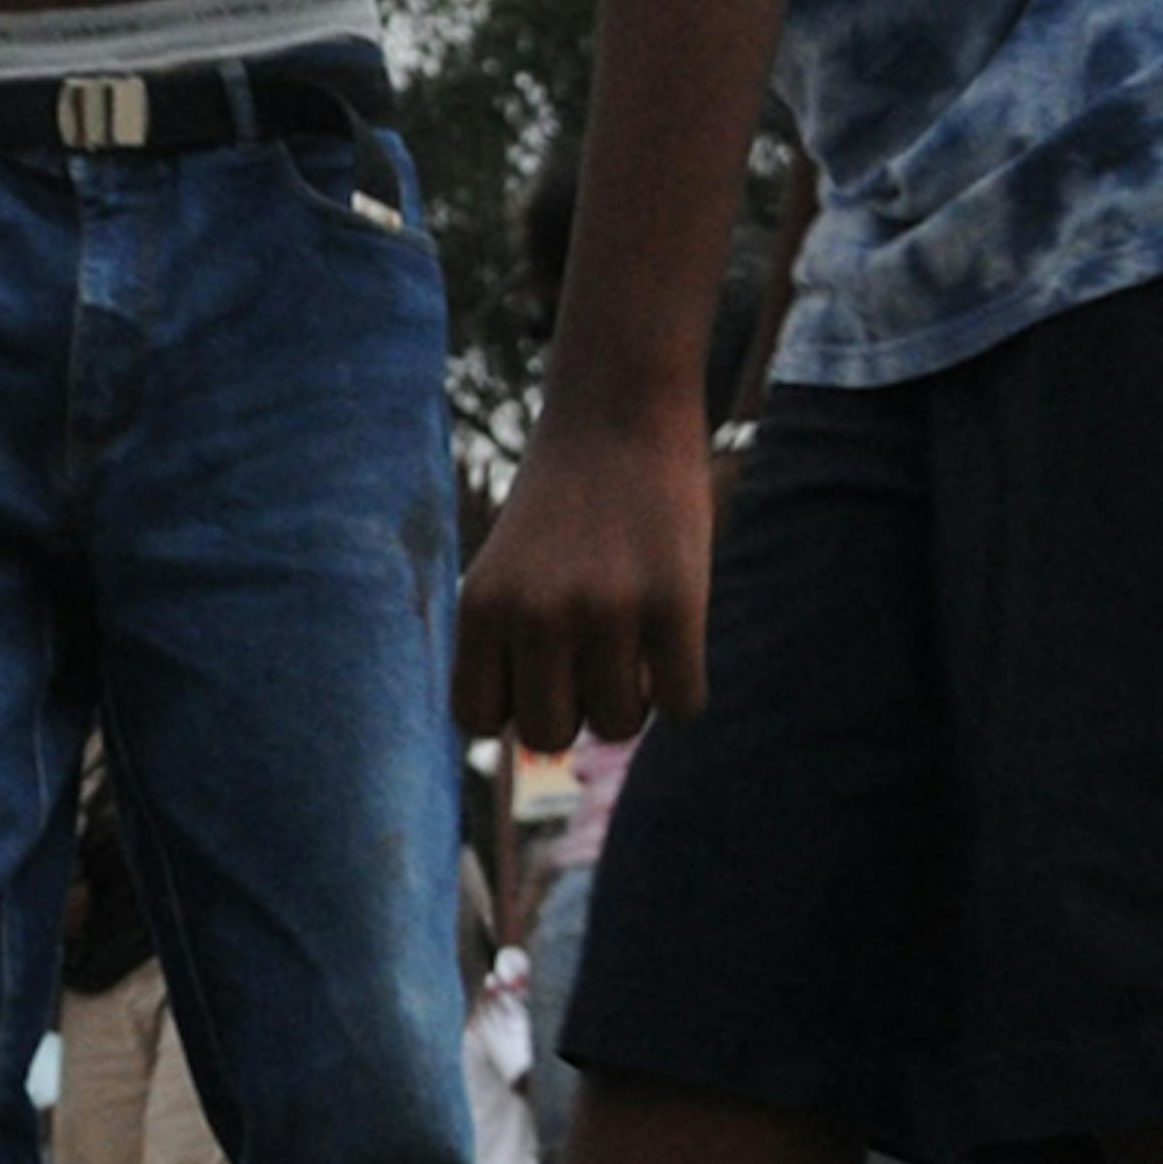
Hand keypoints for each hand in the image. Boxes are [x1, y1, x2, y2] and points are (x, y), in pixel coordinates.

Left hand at [458, 379, 721, 750]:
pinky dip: (683, 690)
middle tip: (596, 653)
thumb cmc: (564, 509)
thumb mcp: (509, 572)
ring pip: (618, 724)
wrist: (618, 412)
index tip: (541, 658)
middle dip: (575, 707)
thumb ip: (511, 653)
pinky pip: (682, 704)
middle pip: (549, 735)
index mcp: (481, 606)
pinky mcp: (675, 602)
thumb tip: (547, 751)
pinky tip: (676, 640)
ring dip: (634, 696)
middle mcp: (535, 613)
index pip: (479, 718)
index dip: (514, 699)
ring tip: (637, 637)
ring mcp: (607, 609)